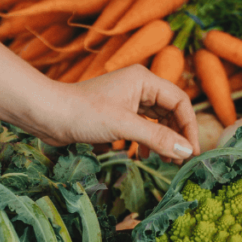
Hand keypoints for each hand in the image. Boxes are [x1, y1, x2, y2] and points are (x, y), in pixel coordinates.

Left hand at [49, 65, 199, 161]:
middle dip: (177, 136)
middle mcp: (138, 86)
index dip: (189, 127)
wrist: (49, 115)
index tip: (192, 151)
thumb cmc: (83, 113)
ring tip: (167, 161)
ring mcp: (127, 99)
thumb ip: (158, 138)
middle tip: (181, 160)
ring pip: (157, 120)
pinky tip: (144, 156)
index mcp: (144, 79)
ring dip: (163, 140)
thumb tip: (186, 151)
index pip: (180, 101)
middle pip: (170, 111)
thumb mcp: (124, 126)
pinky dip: (147, 141)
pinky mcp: (117, 113)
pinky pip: (142, 126)